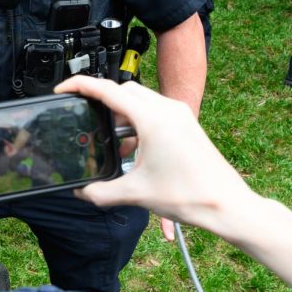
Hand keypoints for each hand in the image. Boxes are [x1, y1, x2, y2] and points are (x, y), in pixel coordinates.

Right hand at [54, 76, 254, 237]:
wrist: (229, 205)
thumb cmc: (191, 195)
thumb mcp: (136, 194)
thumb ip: (100, 192)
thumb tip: (81, 192)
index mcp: (152, 119)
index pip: (107, 90)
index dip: (80, 85)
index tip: (63, 88)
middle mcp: (167, 109)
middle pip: (123, 90)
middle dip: (101, 100)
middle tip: (85, 115)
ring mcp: (179, 115)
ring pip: (140, 100)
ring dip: (121, 113)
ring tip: (110, 139)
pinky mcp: (186, 124)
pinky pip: (154, 111)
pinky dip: (137, 121)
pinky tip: (133, 147)